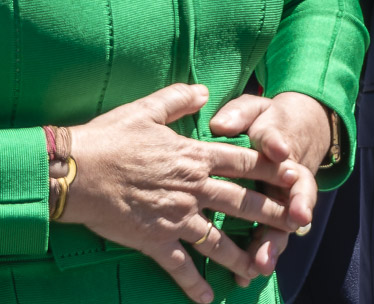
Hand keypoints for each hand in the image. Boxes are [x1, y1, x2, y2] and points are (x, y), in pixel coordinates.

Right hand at [59, 83, 309, 302]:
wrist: (74, 171)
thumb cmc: (108, 137)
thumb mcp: (146, 109)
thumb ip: (179, 99)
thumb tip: (205, 90)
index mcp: (192, 156)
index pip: (243, 161)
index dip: (273, 168)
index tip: (296, 175)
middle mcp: (191, 187)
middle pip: (242, 202)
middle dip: (274, 213)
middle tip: (299, 224)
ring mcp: (175, 216)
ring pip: (218, 241)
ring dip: (241, 255)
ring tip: (263, 266)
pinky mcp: (154, 239)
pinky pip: (180, 266)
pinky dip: (194, 285)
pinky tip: (207, 299)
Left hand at [208, 91, 331, 279]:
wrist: (293, 132)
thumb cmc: (266, 121)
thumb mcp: (254, 109)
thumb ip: (238, 115)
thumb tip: (219, 124)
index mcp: (282, 149)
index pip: (286, 150)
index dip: (281, 148)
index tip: (281, 153)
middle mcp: (287, 179)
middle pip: (296, 197)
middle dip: (294, 211)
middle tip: (294, 222)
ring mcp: (282, 201)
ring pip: (283, 225)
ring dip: (273, 244)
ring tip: (260, 264)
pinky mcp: (272, 217)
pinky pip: (268, 238)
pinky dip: (258, 256)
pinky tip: (245, 274)